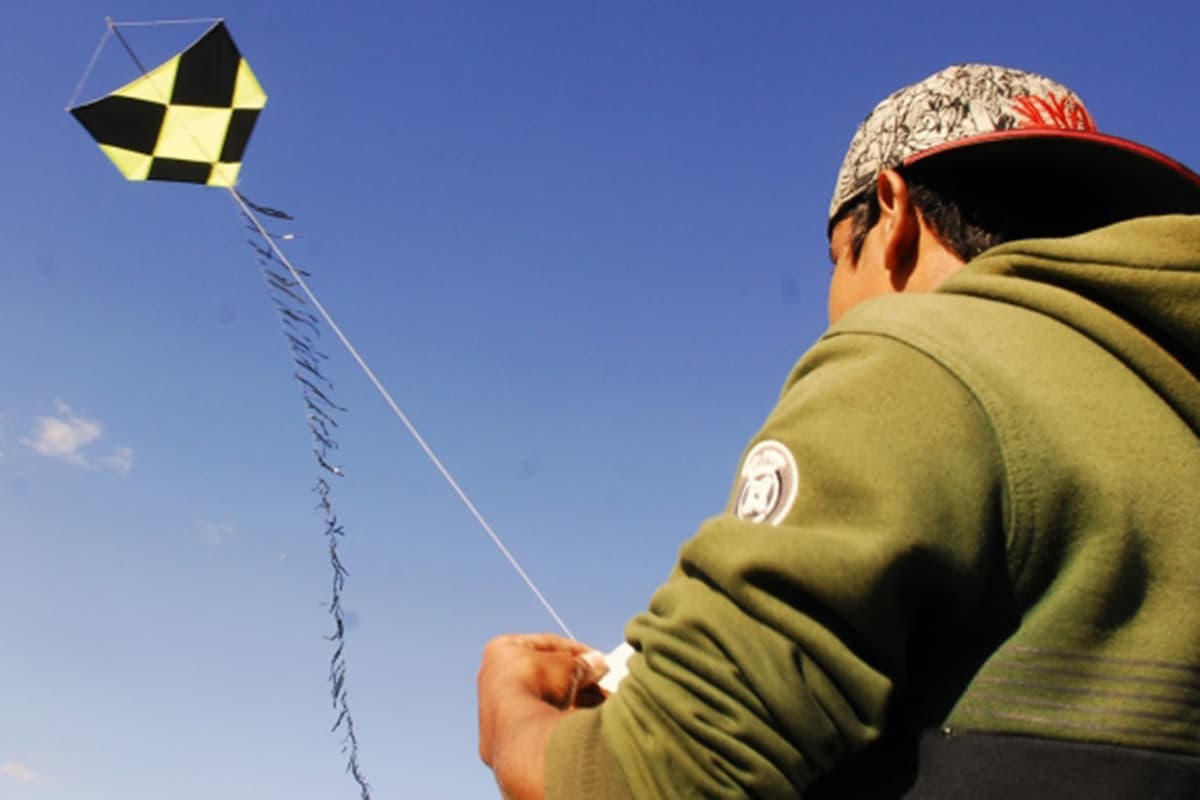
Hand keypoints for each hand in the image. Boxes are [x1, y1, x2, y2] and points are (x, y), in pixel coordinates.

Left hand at [478, 634, 608, 798]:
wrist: (518, 730)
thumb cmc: (536, 685)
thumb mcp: (567, 667)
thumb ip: (582, 664)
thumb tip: (597, 662)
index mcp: (502, 649)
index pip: (544, 644)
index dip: (574, 650)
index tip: (595, 658)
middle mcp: (494, 677)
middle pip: (545, 673)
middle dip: (575, 678)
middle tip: (598, 681)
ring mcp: (497, 707)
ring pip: (543, 698)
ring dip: (573, 698)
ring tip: (598, 702)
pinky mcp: (506, 734)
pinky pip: (538, 718)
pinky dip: (561, 716)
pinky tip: (583, 719)